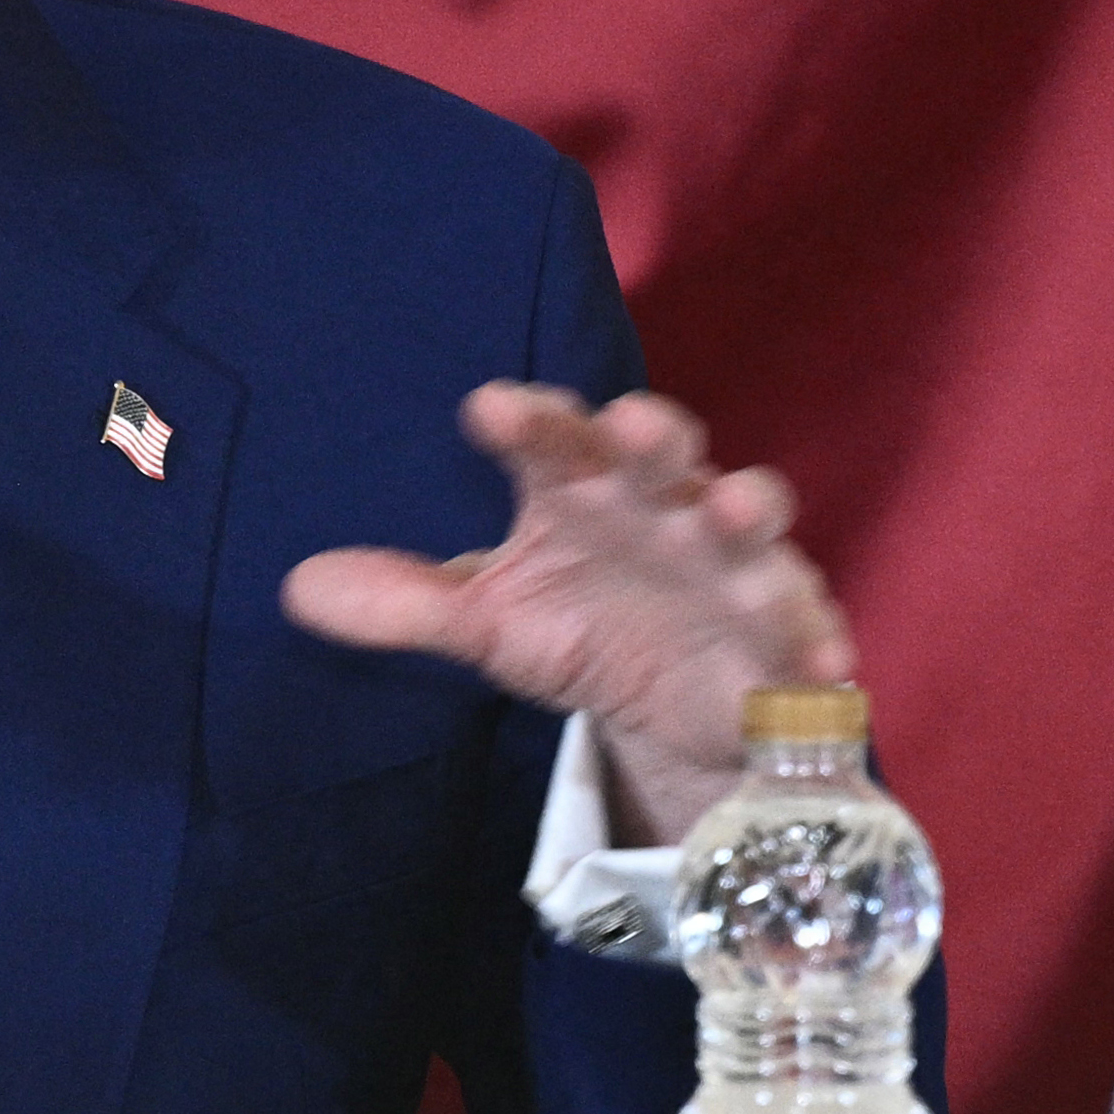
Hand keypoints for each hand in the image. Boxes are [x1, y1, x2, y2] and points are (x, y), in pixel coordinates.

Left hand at [277, 386, 851, 845]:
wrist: (672, 701)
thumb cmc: (580, 625)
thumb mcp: (491, 623)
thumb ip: (408, 603)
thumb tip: (298, 588)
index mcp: (581, 489)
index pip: (550, 438)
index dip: (526, 421)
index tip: (486, 412)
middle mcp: (662, 506)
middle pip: (662, 450)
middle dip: (650, 436)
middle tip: (631, 428)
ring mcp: (733, 562)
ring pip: (750, 519)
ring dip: (746, 509)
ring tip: (731, 512)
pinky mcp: (787, 626)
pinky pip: (807, 627)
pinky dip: (814, 642)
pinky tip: (814, 666)